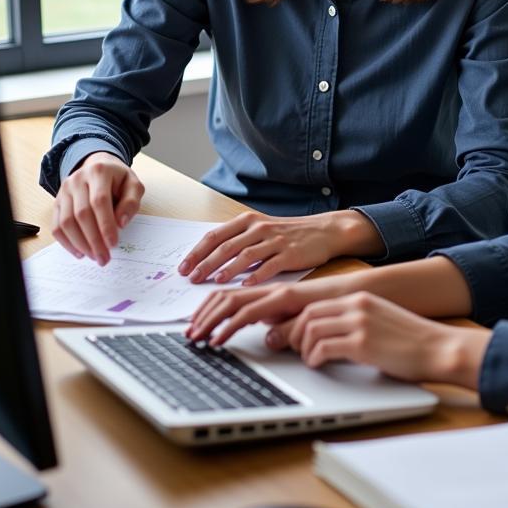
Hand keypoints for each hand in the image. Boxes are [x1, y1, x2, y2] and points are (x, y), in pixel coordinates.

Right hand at [52, 152, 143, 264]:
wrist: (98, 166)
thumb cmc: (118, 180)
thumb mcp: (133, 185)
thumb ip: (131, 202)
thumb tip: (120, 223)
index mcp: (99, 172)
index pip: (99, 201)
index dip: (106, 225)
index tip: (113, 244)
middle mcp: (77, 180)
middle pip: (81, 214)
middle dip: (93, 240)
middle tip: (104, 257)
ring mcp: (64, 191)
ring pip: (66, 222)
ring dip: (80, 244)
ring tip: (94, 256)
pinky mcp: (57, 202)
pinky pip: (56, 225)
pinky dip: (66, 242)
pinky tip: (80, 252)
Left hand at [177, 209, 382, 284]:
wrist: (325, 231)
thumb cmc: (290, 234)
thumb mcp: (261, 230)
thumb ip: (238, 241)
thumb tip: (209, 260)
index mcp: (249, 221)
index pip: (215, 236)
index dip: (197, 252)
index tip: (183, 268)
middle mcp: (260, 228)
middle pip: (226, 247)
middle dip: (205, 264)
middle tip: (191, 279)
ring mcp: (275, 241)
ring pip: (245, 256)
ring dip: (227, 270)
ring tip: (214, 283)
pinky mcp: (290, 254)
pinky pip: (269, 266)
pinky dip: (256, 277)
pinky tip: (245, 286)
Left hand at [186, 276, 345, 344]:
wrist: (362, 291)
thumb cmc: (332, 306)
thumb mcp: (299, 316)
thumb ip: (282, 322)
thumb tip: (267, 336)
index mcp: (270, 290)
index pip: (229, 294)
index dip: (207, 310)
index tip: (193, 327)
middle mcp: (272, 288)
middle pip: (227, 296)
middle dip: (203, 316)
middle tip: (189, 335)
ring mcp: (282, 292)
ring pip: (237, 301)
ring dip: (214, 320)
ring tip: (203, 337)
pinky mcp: (294, 298)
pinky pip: (258, 306)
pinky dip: (236, 320)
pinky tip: (226, 332)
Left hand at [285, 292, 489, 386]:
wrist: (439, 348)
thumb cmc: (412, 341)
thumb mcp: (380, 321)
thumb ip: (354, 322)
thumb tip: (327, 335)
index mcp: (361, 297)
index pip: (316, 303)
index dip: (297, 320)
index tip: (289, 333)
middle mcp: (357, 305)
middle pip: (308, 314)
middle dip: (293, 332)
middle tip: (291, 348)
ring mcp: (360, 323)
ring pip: (311, 329)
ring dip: (302, 347)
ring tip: (308, 358)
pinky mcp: (363, 343)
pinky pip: (323, 347)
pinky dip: (314, 357)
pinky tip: (319, 364)